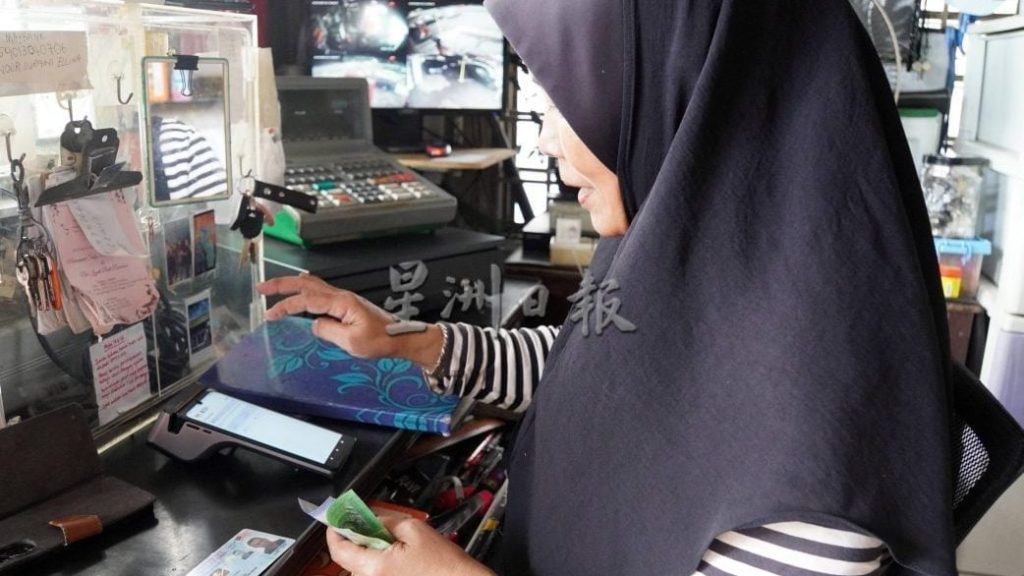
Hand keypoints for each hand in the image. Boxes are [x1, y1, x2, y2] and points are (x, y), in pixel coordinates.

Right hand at [257, 275, 442, 367]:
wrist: (401, 338)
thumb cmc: (381, 341)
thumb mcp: (352, 342)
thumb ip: (328, 331)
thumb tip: (313, 325)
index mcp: (342, 302)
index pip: (307, 301)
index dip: (286, 306)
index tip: (271, 315)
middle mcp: (341, 296)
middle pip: (307, 284)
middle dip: (282, 285)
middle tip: (262, 288)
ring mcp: (344, 299)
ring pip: (313, 285)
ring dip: (292, 286)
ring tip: (274, 288)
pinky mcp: (347, 304)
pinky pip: (321, 293)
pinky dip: (305, 290)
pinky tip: (300, 293)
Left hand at [326, 514, 494, 575]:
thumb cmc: (442, 564)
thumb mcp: (413, 528)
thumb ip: (385, 520)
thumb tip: (369, 516)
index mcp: (374, 567)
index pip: (338, 549)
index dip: (335, 531)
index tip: (338, 519)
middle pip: (350, 557)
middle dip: (359, 537)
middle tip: (372, 523)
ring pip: (363, 564)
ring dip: (371, 549)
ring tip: (393, 539)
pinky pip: (375, 572)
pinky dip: (380, 559)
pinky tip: (398, 553)